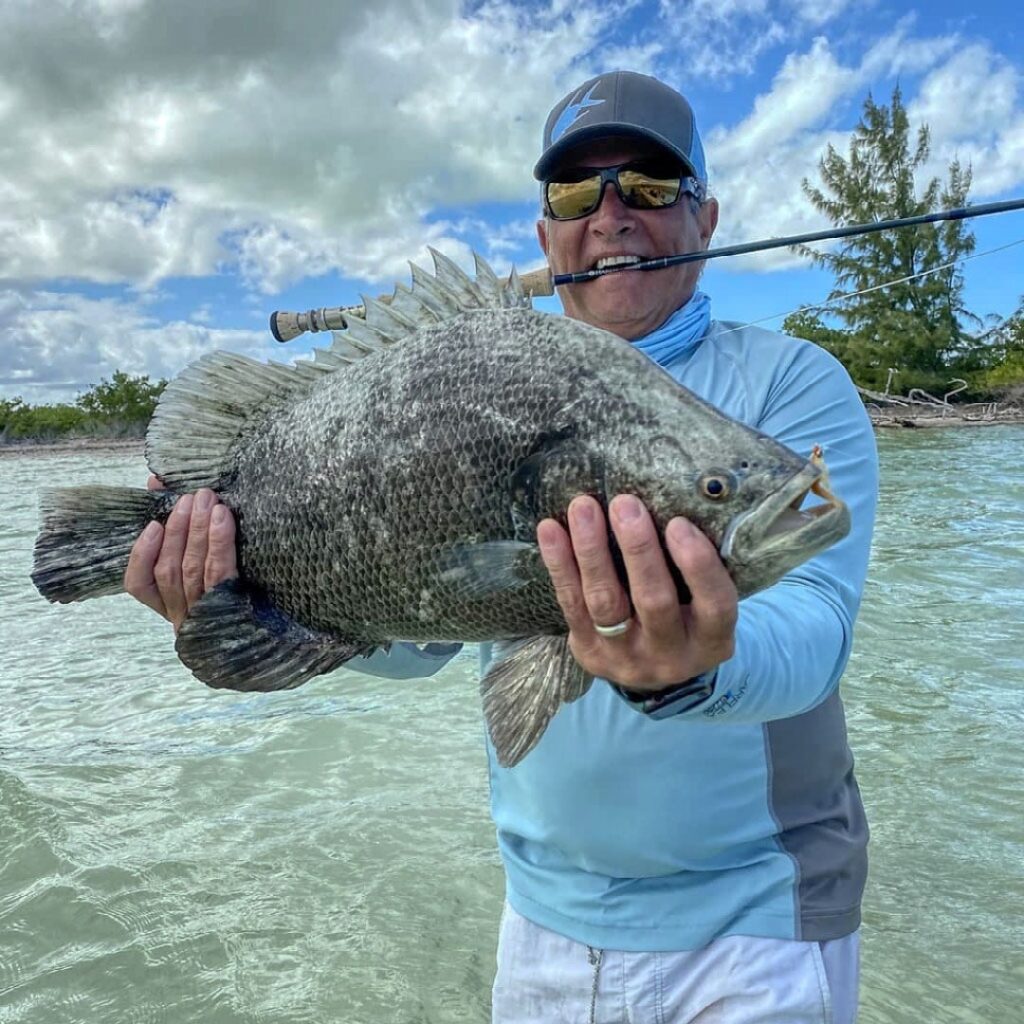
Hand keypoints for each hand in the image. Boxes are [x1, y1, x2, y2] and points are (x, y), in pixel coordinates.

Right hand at [123, 476, 237, 631]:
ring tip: (205, 500)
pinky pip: (222, 572)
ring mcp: (207, 616)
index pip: (140, 585)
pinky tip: (220, 519)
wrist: (285, 640)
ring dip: (197, 529)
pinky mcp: (234, 609)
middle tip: (191, 497)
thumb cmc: (243, 598)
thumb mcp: (210, 571)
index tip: (152, 524)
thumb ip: (184, 532)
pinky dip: (218, 543)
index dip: (141, 553)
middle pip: (169, 569)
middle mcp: (184, 616)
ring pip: (192, 568)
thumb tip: (158, 482)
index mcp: (172, 608)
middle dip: (178, 528)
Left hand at [537, 494, 736, 689]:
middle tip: (624, 504)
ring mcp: (625, 657)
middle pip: (654, 601)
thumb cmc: (686, 617)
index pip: (715, 604)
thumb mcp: (704, 605)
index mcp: (711, 641)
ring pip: (606, 601)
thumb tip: (674, 497)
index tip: (679, 523)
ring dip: (592, 551)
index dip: (698, 565)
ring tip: (584, 508)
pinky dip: (560, 564)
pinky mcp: (588, 652)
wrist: (654, 676)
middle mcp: (670, 655)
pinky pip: (571, 604)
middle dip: (638, 549)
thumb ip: (695, 568)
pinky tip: (550, 530)